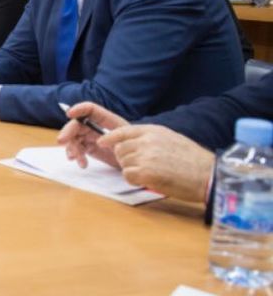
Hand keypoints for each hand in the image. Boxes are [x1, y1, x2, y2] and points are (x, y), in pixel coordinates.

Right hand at [57, 102, 129, 167]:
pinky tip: (82, 163)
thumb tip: (98, 140)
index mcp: (106, 120)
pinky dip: (77, 156)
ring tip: (77, 159)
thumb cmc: (135, 148)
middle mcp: (96, 126)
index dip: (79, 109)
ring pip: (74, 138)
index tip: (69, 114)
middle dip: (68, 131)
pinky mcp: (88, 148)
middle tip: (61, 141)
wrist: (138, 163)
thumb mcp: (128, 142)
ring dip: (72, 148)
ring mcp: (91, 137)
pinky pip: (77, 149)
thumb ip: (114, 138)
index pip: (90, 109)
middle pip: (77, 124)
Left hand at [98, 125, 214, 202]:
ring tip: (152, 173)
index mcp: (153, 131)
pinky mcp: (146, 172)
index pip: (122, 131)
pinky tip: (151, 180)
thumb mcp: (170, 138)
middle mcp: (146, 141)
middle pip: (119, 149)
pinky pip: (128, 176)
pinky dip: (136, 180)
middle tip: (143, 166)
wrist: (208, 175)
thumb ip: (150, 138)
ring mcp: (145, 156)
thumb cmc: (192, 160)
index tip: (102, 142)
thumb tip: (132, 141)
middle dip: (126, 159)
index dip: (110, 138)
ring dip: (133, 170)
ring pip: (123, 163)